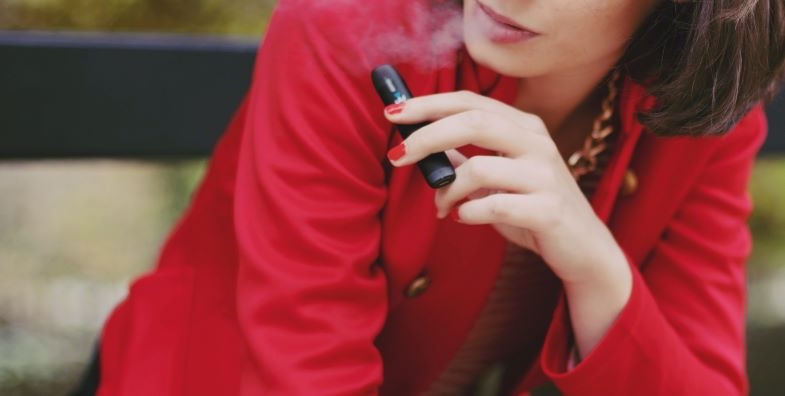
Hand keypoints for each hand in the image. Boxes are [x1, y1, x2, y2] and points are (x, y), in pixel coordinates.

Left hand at [383, 90, 626, 286]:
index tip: (392, 112)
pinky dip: (469, 213)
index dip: (429, 104)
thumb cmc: (533, 210)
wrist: (583, 249)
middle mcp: (537, 143)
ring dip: (446, 190)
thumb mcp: (498, 179)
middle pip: (474, 121)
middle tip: (396, 155)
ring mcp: (545, 175)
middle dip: (427, 136)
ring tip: (440, 206)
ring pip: (478, 168)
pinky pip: (494, 206)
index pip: (470, 102)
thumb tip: (421, 147)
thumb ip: (465, 161)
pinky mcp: (548, 210)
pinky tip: (464, 218)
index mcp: (524, 127)